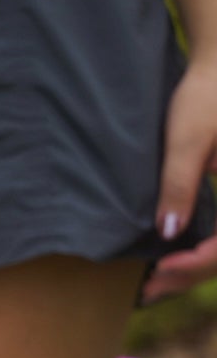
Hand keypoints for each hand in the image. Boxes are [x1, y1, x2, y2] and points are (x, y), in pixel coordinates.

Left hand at [143, 57, 216, 301]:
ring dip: (191, 267)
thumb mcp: (186, 141)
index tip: (161, 265)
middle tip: (146, 289)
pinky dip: (194, 250)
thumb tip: (167, 233)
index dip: (196, 261)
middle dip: (189, 273)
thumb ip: (179, 185)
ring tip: (151, 283)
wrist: (216, 68)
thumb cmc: (204, 97)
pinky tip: (165, 258)